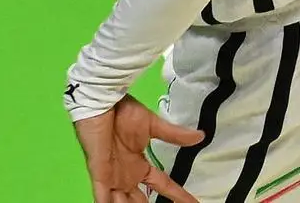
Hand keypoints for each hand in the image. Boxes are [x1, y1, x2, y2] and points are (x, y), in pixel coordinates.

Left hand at [75, 102, 204, 202]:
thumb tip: (200, 136)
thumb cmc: (124, 113)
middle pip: (140, 202)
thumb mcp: (152, 125)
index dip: (178, 196)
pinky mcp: (99, 177)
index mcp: (140, 167)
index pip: (163, 186)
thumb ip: (174, 135)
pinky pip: (103, 199)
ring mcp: (113, 179)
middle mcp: (127, 177)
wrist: (101, 105)